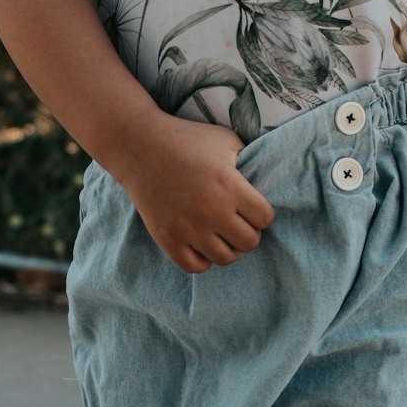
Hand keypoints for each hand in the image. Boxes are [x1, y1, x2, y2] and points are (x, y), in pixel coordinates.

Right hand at [117, 114, 273, 273]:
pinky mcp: (167, 238)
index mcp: (230, 186)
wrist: (139, 146)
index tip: (250, 207)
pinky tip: (200, 243)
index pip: (265, 219)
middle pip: (250, 243)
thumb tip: (267, 176)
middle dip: (247, 232)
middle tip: (236, 221)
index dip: (261, 214)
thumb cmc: (187, 139)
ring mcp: (188, 228)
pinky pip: (196, 267)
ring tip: (220, 233)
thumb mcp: (226, 140)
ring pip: (226, 258)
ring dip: (227, 247)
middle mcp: (211, 211)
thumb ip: (249, 159)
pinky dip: (203, 259)